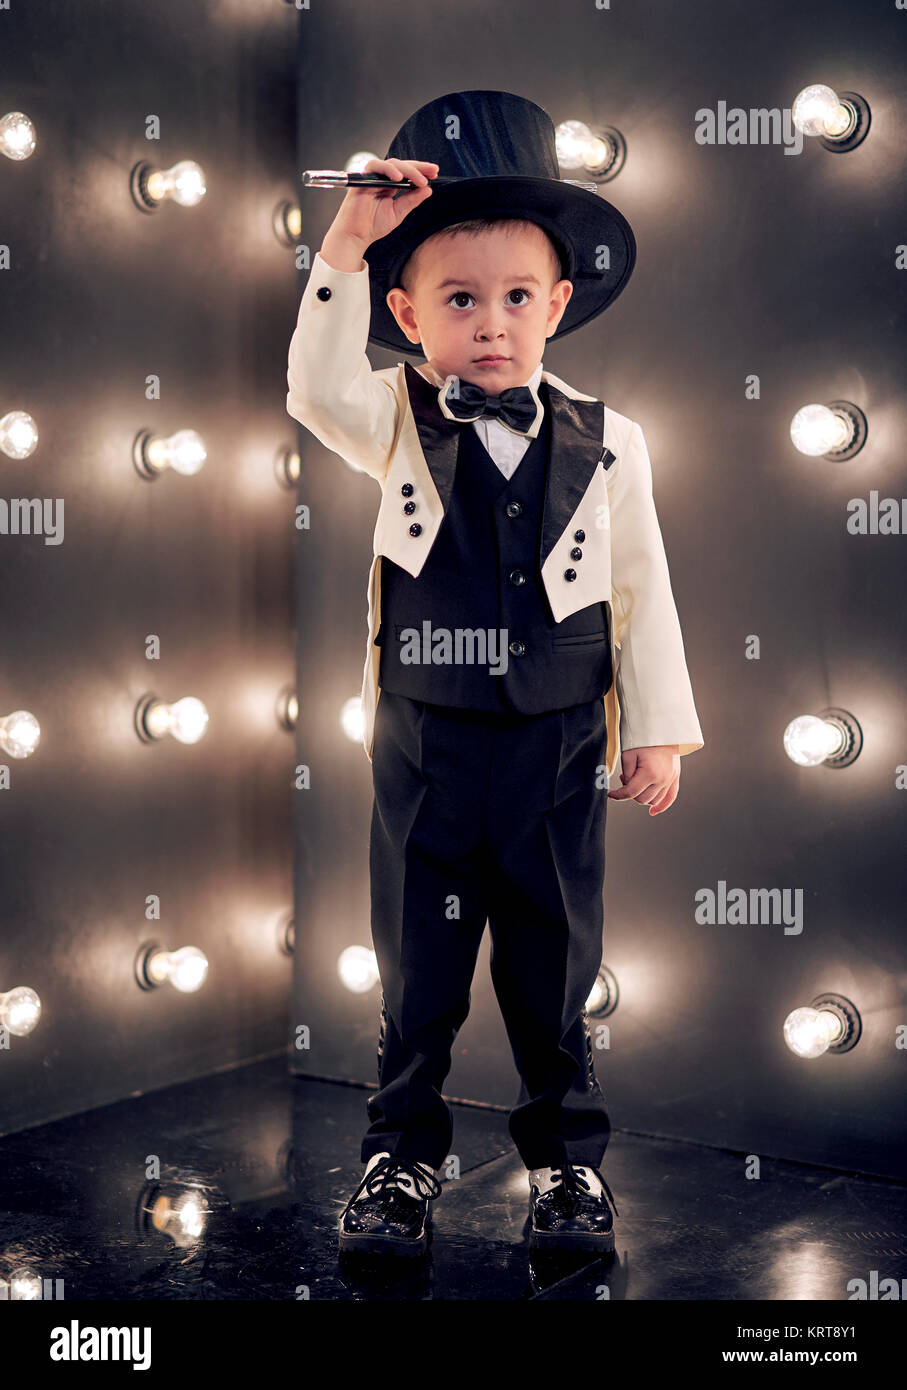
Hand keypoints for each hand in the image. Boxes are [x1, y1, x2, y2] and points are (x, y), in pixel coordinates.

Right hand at [323, 157, 438, 258]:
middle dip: (419, 167)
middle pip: (402, 166)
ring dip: (408, 170)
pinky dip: (388, 169)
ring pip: (392, 164)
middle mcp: (382, 180)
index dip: (421, 171)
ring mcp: (372, 178)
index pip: (407, 173)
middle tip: (433, 172)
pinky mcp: (363, 179)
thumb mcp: (399, 212)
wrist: (356, 236)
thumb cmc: (372, 226)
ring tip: (420, 180)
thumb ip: (412, 200)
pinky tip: (399, 178)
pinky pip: (375, 167)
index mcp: (390, 186)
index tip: (435, 173)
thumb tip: (428, 190)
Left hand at [607, 745, 679, 814]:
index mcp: (650, 773)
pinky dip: (661, 805)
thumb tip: (627, 786)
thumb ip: (627, 773)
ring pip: (653, 800)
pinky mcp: (675, 777)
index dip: (618, 795)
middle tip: (625, 778)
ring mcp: (670, 779)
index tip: (611, 794)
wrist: (663, 728)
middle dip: (630, 793)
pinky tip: (653, 811)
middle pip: (642, 799)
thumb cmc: (645, 738)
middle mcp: (662, 779)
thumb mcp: (629, 753)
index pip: (631, 792)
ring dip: (642, 796)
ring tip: (637, 781)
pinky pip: (670, 798)